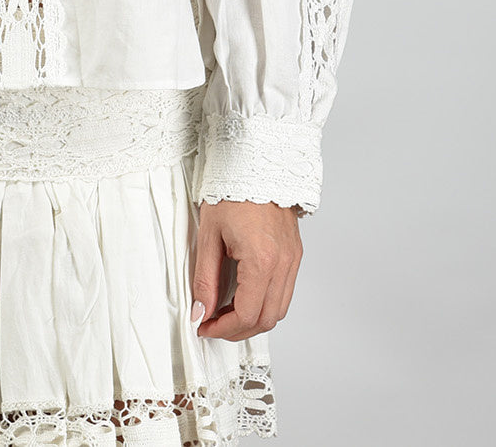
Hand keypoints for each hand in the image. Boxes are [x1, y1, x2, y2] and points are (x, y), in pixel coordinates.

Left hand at [191, 200, 301, 341]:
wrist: (256, 166)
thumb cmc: (232, 193)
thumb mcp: (209, 236)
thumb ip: (204, 279)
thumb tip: (201, 311)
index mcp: (261, 261)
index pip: (247, 315)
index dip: (223, 329)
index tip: (204, 327)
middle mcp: (283, 264)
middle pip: (267, 320)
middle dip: (238, 330)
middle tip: (213, 324)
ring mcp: (292, 260)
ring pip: (279, 310)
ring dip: (254, 319)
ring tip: (227, 313)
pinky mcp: (294, 254)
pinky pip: (284, 292)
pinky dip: (265, 303)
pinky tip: (245, 296)